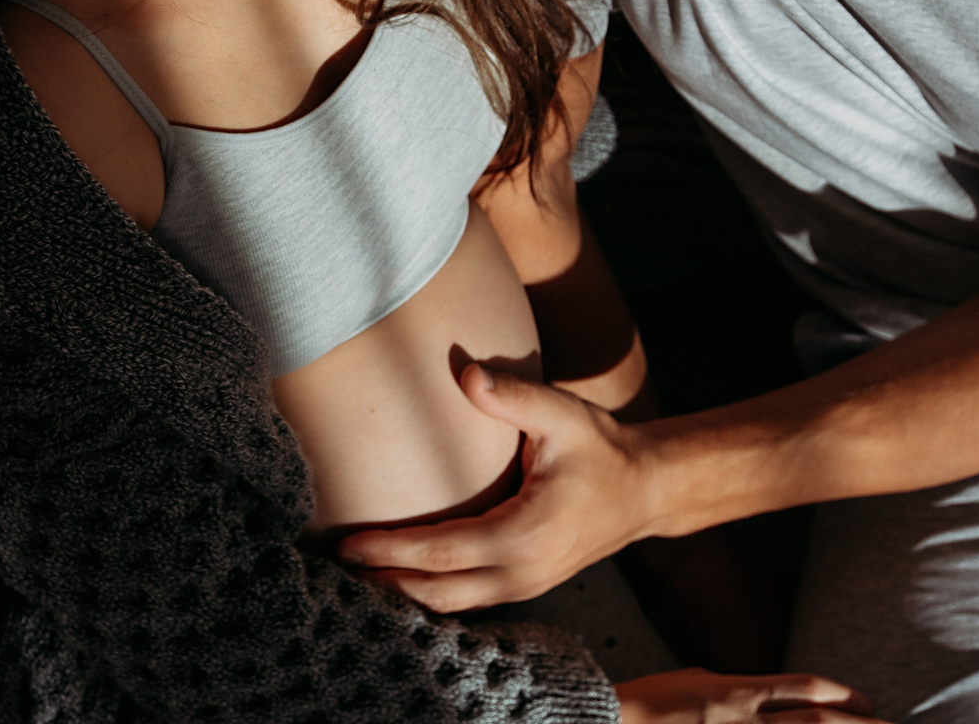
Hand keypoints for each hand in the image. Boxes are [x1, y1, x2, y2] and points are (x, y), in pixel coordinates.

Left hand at [337, 364, 658, 609]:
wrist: (646, 491)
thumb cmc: (601, 449)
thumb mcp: (562, 416)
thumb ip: (512, 397)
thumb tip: (465, 375)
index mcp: (525, 534)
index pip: (442, 551)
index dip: (391, 551)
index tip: (347, 544)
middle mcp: (523, 572)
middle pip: (437, 591)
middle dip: (384, 582)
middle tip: (333, 566)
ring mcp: (526, 586)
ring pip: (451, 604)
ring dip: (403, 594)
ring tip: (355, 576)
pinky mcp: (526, 586)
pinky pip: (468, 600)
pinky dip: (430, 593)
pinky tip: (400, 579)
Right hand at [615, 669, 881, 722]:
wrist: (613, 719)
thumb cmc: (650, 699)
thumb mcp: (695, 679)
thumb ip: (731, 685)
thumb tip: (755, 691)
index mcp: (740, 690)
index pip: (805, 687)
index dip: (843, 694)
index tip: (868, 701)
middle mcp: (746, 720)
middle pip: (816, 722)